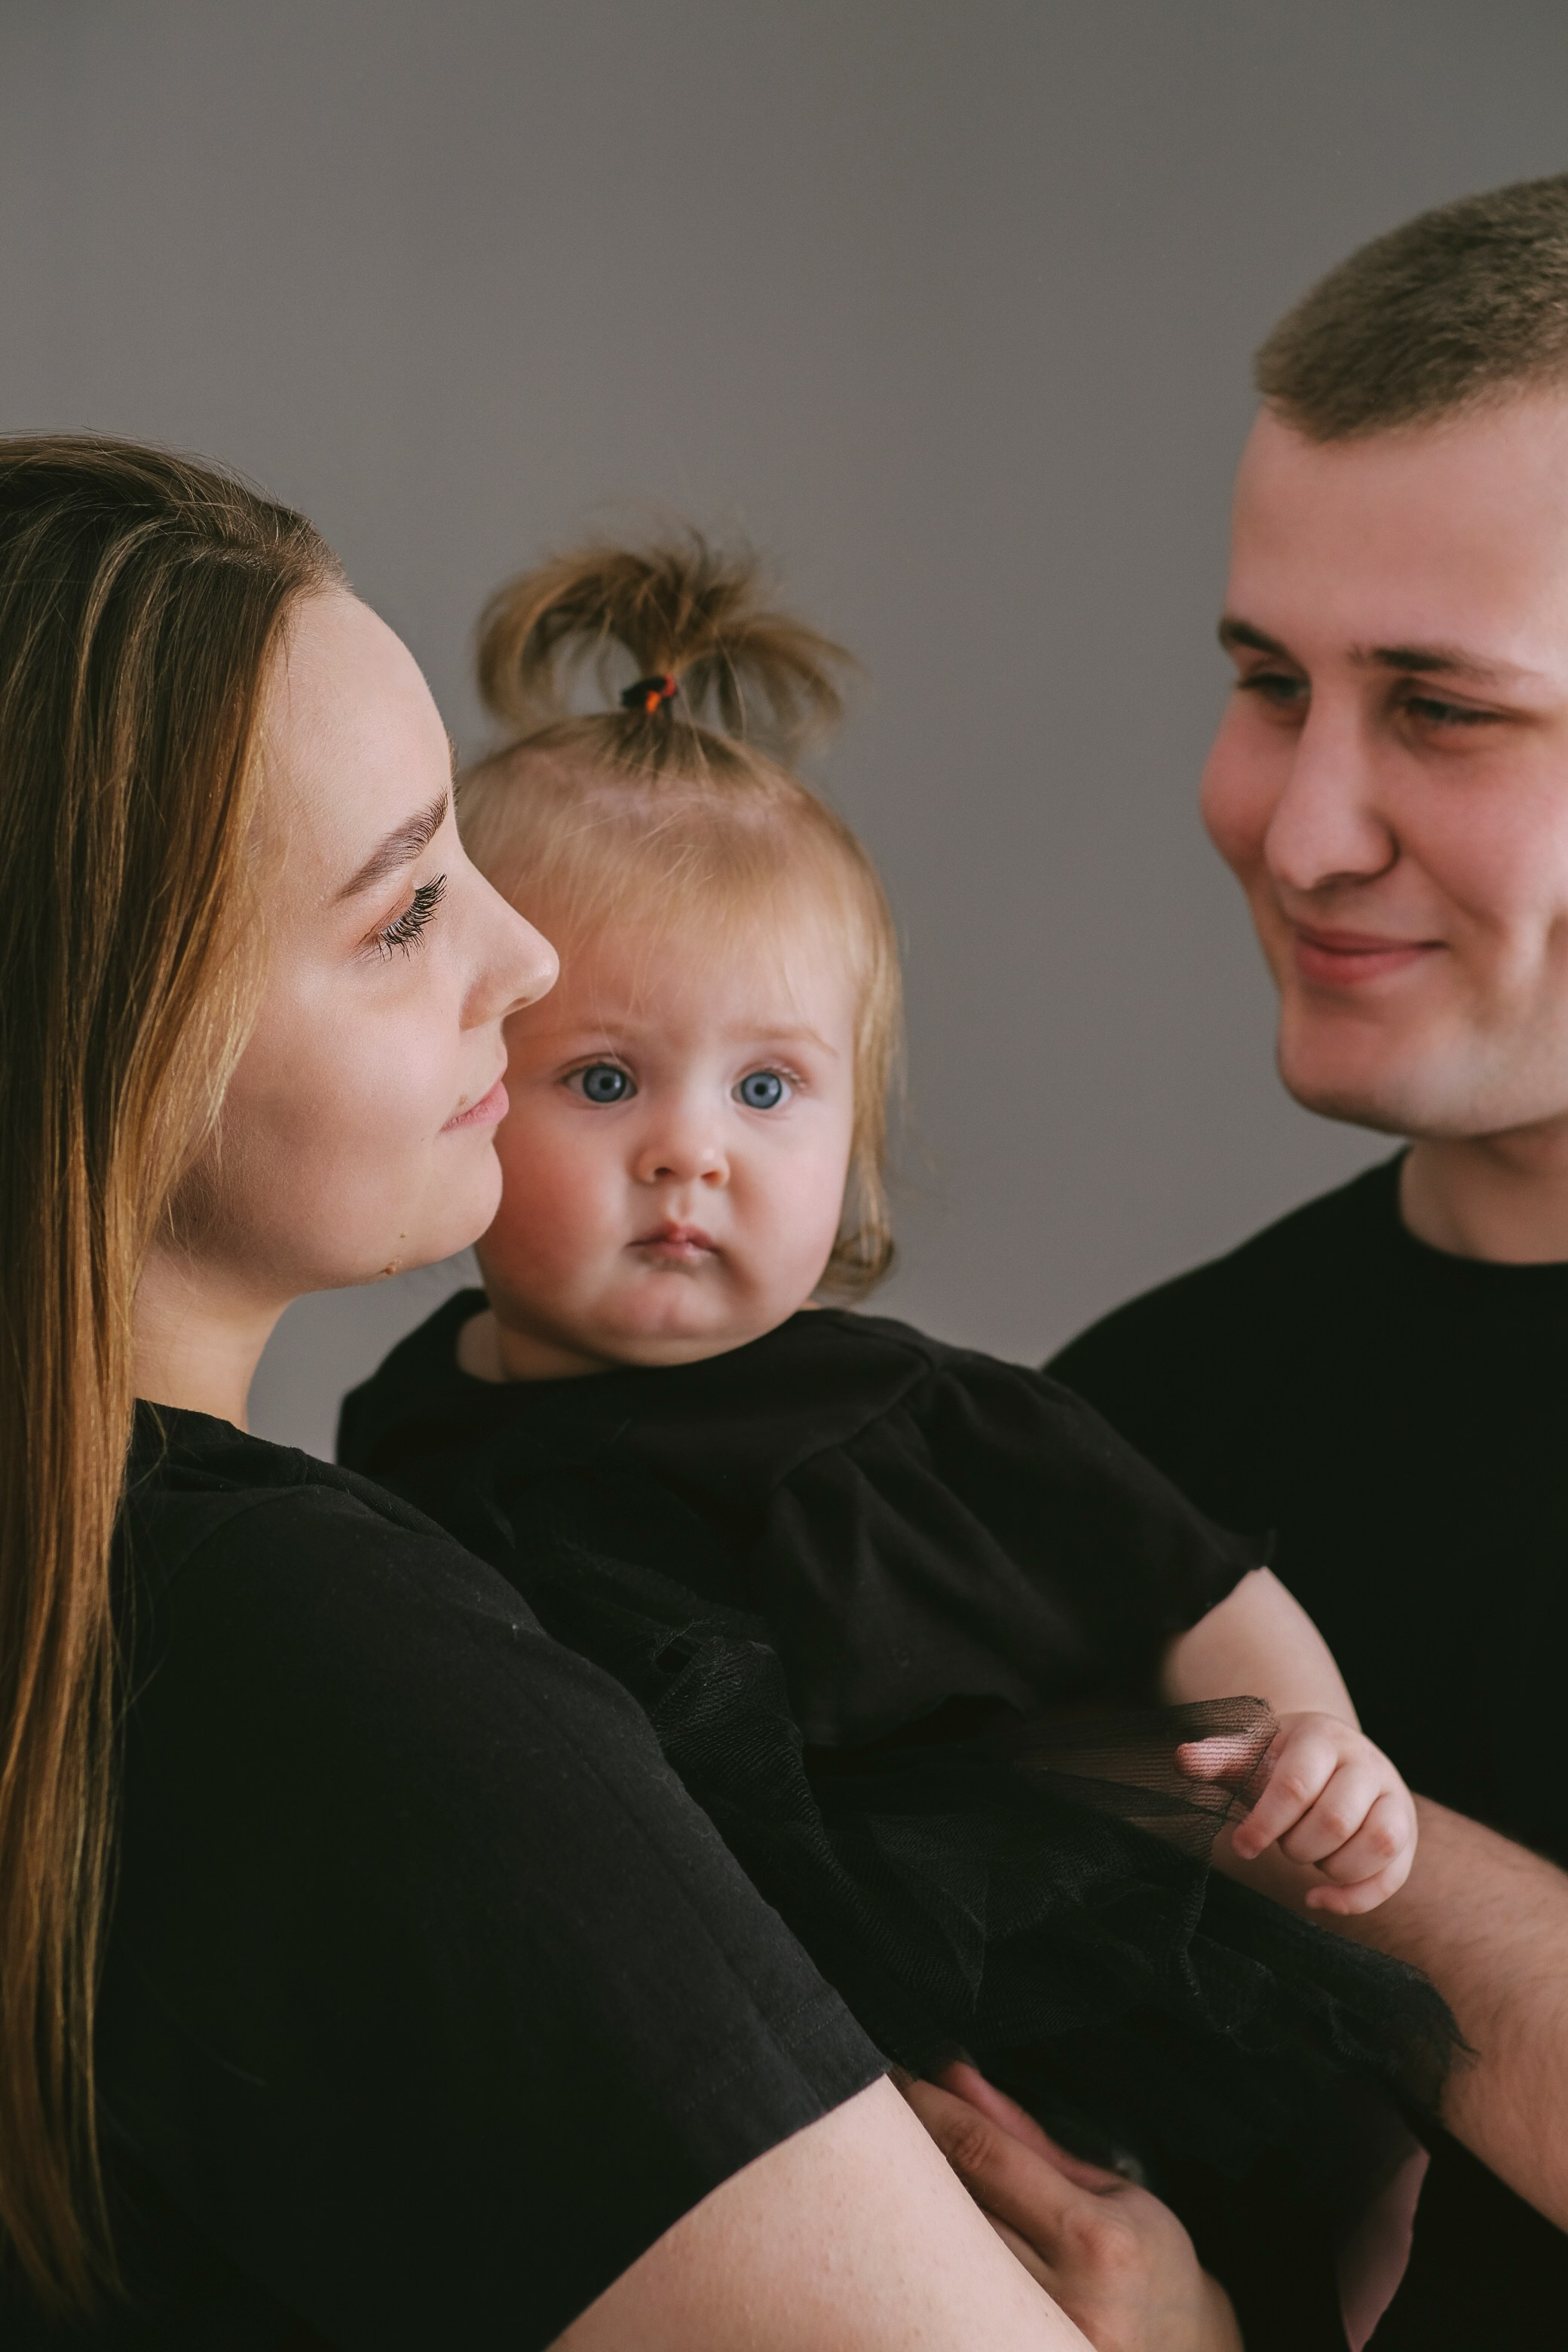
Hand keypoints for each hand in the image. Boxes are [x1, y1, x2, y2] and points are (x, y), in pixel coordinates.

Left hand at [903, 2062, 1241, 2351]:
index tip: (898, 2078)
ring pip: (942, 2260)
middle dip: (910, 2158)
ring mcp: (1035, 2342)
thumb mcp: (1105, 2189)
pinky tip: (922, 2241)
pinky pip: (951, 2301)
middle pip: (952, 2209)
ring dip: (912, 2212)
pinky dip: (931, 2264)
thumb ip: (1026, 2139)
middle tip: (879, 2121)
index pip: (987, 2158)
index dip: (932, 2110)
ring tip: (894, 2178)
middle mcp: (1066, 2301)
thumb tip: (954, 2074)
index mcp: (1097, 2241)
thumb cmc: (1146, 2262)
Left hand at [1180, 1711, 1415, 1915]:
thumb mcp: (1249, 1753)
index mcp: (1322, 1737)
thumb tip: (1182, 1758)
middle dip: (1297, 1846)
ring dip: (1330, 1868)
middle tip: (1281, 1844)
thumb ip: (1217, 1758)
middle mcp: (1366, 1764)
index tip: (1241, 1845)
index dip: (1265, 1823)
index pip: (1297, 1785)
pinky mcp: (1407, 1834)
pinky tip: (1317, 1899)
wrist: (1328, 1757)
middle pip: (1335, 1821)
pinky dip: (1355, 1898)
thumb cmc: (1279, 1762)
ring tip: (1306, 1856)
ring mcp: (1393, 1797)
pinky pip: (1393, 1876)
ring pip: (1376, 1846)